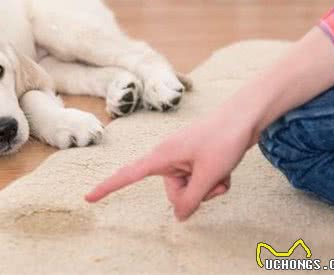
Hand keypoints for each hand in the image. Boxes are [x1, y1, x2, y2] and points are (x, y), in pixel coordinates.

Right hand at [85, 112, 254, 220]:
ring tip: (222, 170)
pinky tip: (226, 168)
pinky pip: (200, 181)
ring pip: (190, 189)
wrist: (245, 116)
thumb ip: (191, 199)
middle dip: (195, 194)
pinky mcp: (195, 159)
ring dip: (209, 187)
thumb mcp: (208, 175)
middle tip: (213, 178)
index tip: (88, 197)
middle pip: (174, 193)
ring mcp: (182, 158)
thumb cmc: (224, 139)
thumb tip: (179, 216)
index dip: (108, 187)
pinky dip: (214, 181)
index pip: (128, 175)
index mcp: (161, 156)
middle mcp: (168, 157)